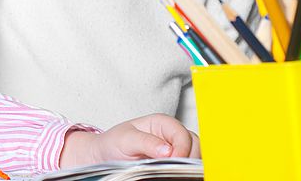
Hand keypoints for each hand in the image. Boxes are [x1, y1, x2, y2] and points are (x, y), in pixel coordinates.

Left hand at [59, 114, 199, 167]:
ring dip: (188, 167)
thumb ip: (146, 141)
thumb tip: (167, 151)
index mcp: (162, 124)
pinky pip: (186, 170)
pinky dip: (184, 173)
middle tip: (174, 171)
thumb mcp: (126, 139)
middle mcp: (172, 136)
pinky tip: (173, 176)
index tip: (173, 161)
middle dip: (189, 158)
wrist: (104, 156)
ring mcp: (175, 151)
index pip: (183, 135)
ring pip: (194, 159)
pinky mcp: (173, 165)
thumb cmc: (114, 143)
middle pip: (195, 146)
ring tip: (172, 174)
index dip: (182, 149)